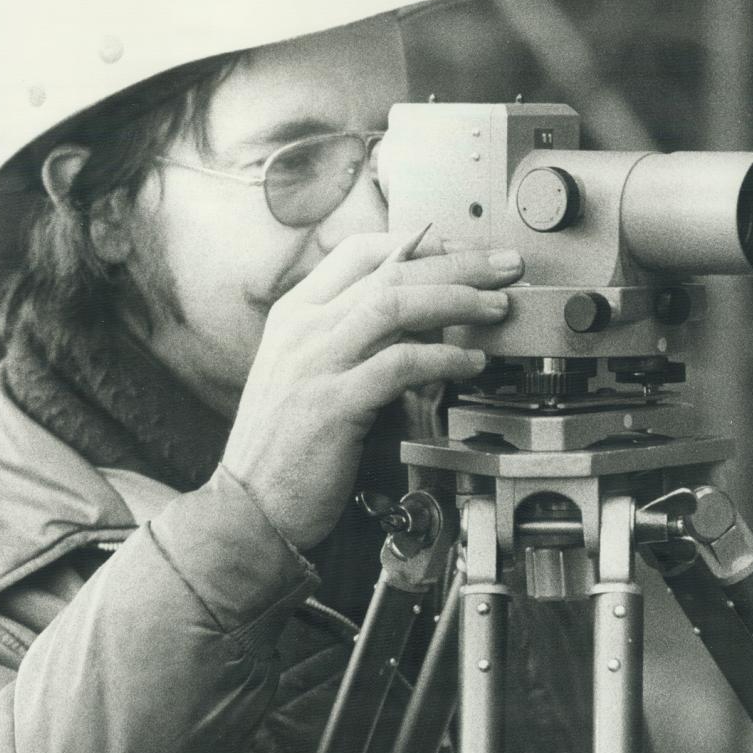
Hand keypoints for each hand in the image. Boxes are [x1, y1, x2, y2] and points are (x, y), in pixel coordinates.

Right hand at [221, 232, 521, 549]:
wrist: (248, 507)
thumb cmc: (285, 448)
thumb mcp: (308, 375)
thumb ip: (352, 340)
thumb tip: (421, 320)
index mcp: (294, 315)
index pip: (359, 252)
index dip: (418, 244)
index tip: (461, 252)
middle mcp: (303, 330)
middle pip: (390, 271)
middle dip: (457, 264)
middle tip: (503, 268)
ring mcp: (315, 364)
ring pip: (396, 304)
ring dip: (457, 300)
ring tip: (497, 308)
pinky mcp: (332, 404)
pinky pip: (399, 364)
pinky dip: (444, 359)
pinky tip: (471, 365)